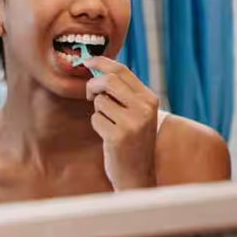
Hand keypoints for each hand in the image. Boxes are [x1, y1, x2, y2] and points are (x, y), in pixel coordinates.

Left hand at [84, 56, 158, 190]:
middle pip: (108, 80)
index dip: (101, 62)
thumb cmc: (133, 141)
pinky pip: (95, 119)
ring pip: (99, 101)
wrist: (138, 175)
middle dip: (93, 85)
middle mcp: (144, 108)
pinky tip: (108, 137)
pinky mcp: (118, 136)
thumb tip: (99, 68)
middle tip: (89, 95)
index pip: (122, 70)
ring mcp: (132, 122)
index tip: (87, 61)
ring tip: (109, 125)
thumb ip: (123, 92)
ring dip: (98, 112)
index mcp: (150, 99)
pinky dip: (97, 126)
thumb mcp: (137, 113)